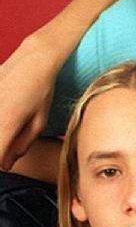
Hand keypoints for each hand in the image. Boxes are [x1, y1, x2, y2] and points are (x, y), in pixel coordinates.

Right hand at [0, 35, 57, 170]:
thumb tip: (5, 164)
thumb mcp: (39, 121)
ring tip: (12, 120)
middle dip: (0, 148)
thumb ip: (21, 145)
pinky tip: (7, 111)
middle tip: (9, 140)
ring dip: (1, 133)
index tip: (5, 160)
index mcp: (6, 125)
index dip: (1, 162)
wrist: (31, 61)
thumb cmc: (40, 91)